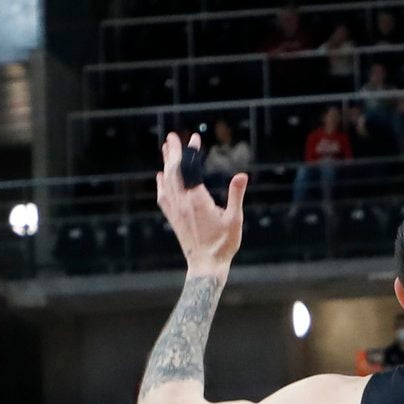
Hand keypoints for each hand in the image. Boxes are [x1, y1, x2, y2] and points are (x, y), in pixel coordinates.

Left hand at [156, 130, 245, 279]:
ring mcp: (176, 211)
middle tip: (172, 137)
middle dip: (173, 153)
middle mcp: (183, 203)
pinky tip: (161, 177)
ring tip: (166, 150)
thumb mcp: (235, 220)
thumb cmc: (224, 245)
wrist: (206, 266)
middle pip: (174, 172)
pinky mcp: (174, 219)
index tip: (194, 138)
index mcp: (197, 200)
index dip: (191, 152)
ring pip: (167, 182)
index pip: (191, 169)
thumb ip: (236, 196)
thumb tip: (242, 175)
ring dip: (167, 164)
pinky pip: (163, 197)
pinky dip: (162, 184)